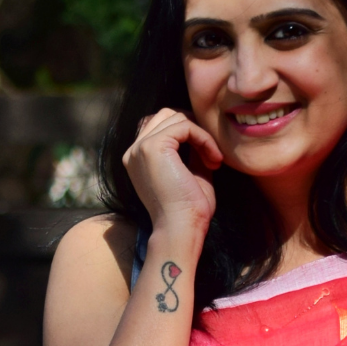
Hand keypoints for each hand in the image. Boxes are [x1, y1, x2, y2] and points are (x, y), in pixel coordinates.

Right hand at [122, 107, 220, 244]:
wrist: (180, 230)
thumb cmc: (187, 211)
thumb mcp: (190, 174)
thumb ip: (191, 151)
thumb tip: (202, 132)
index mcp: (138, 158)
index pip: (162, 126)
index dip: (189, 134)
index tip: (209, 158)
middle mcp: (133, 151)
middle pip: (167, 116)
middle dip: (194, 130)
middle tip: (212, 156)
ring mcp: (140, 147)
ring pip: (176, 117)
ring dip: (201, 135)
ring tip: (213, 159)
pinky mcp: (153, 146)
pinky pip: (185, 126)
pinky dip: (204, 138)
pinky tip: (213, 159)